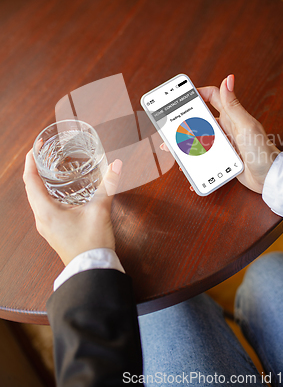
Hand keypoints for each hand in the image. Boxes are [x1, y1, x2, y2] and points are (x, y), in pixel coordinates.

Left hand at [23, 150, 121, 265]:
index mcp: (46, 211)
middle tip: (43, 154)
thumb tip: (116, 166)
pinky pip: (45, 208)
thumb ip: (108, 185)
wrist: (91, 270)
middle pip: (31, 189)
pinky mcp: (54, 231)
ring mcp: (46, 226)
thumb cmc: (91, 244)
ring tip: (50, 169)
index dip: (30, 163)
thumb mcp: (100, 210)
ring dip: (40, 183)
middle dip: (35, 170)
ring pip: (37, 199)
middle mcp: (42, 219)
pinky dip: (48, 195)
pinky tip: (61, 192)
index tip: (34, 148)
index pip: (30, 181)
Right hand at [160, 75, 279, 193]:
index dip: (198, 93)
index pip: (212, 97)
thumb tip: (229, 78)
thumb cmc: (262, 150)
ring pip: (199, 140)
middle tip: (169, 125)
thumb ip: (233, 105)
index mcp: (232, 116)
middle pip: (200, 119)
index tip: (183, 95)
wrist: (270, 178)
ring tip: (171, 149)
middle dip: (184, 121)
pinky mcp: (224, 159)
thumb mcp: (245, 126)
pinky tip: (188, 170)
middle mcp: (226, 128)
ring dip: (184, 144)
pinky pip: (205, 158)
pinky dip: (195, 163)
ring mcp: (224, 143)